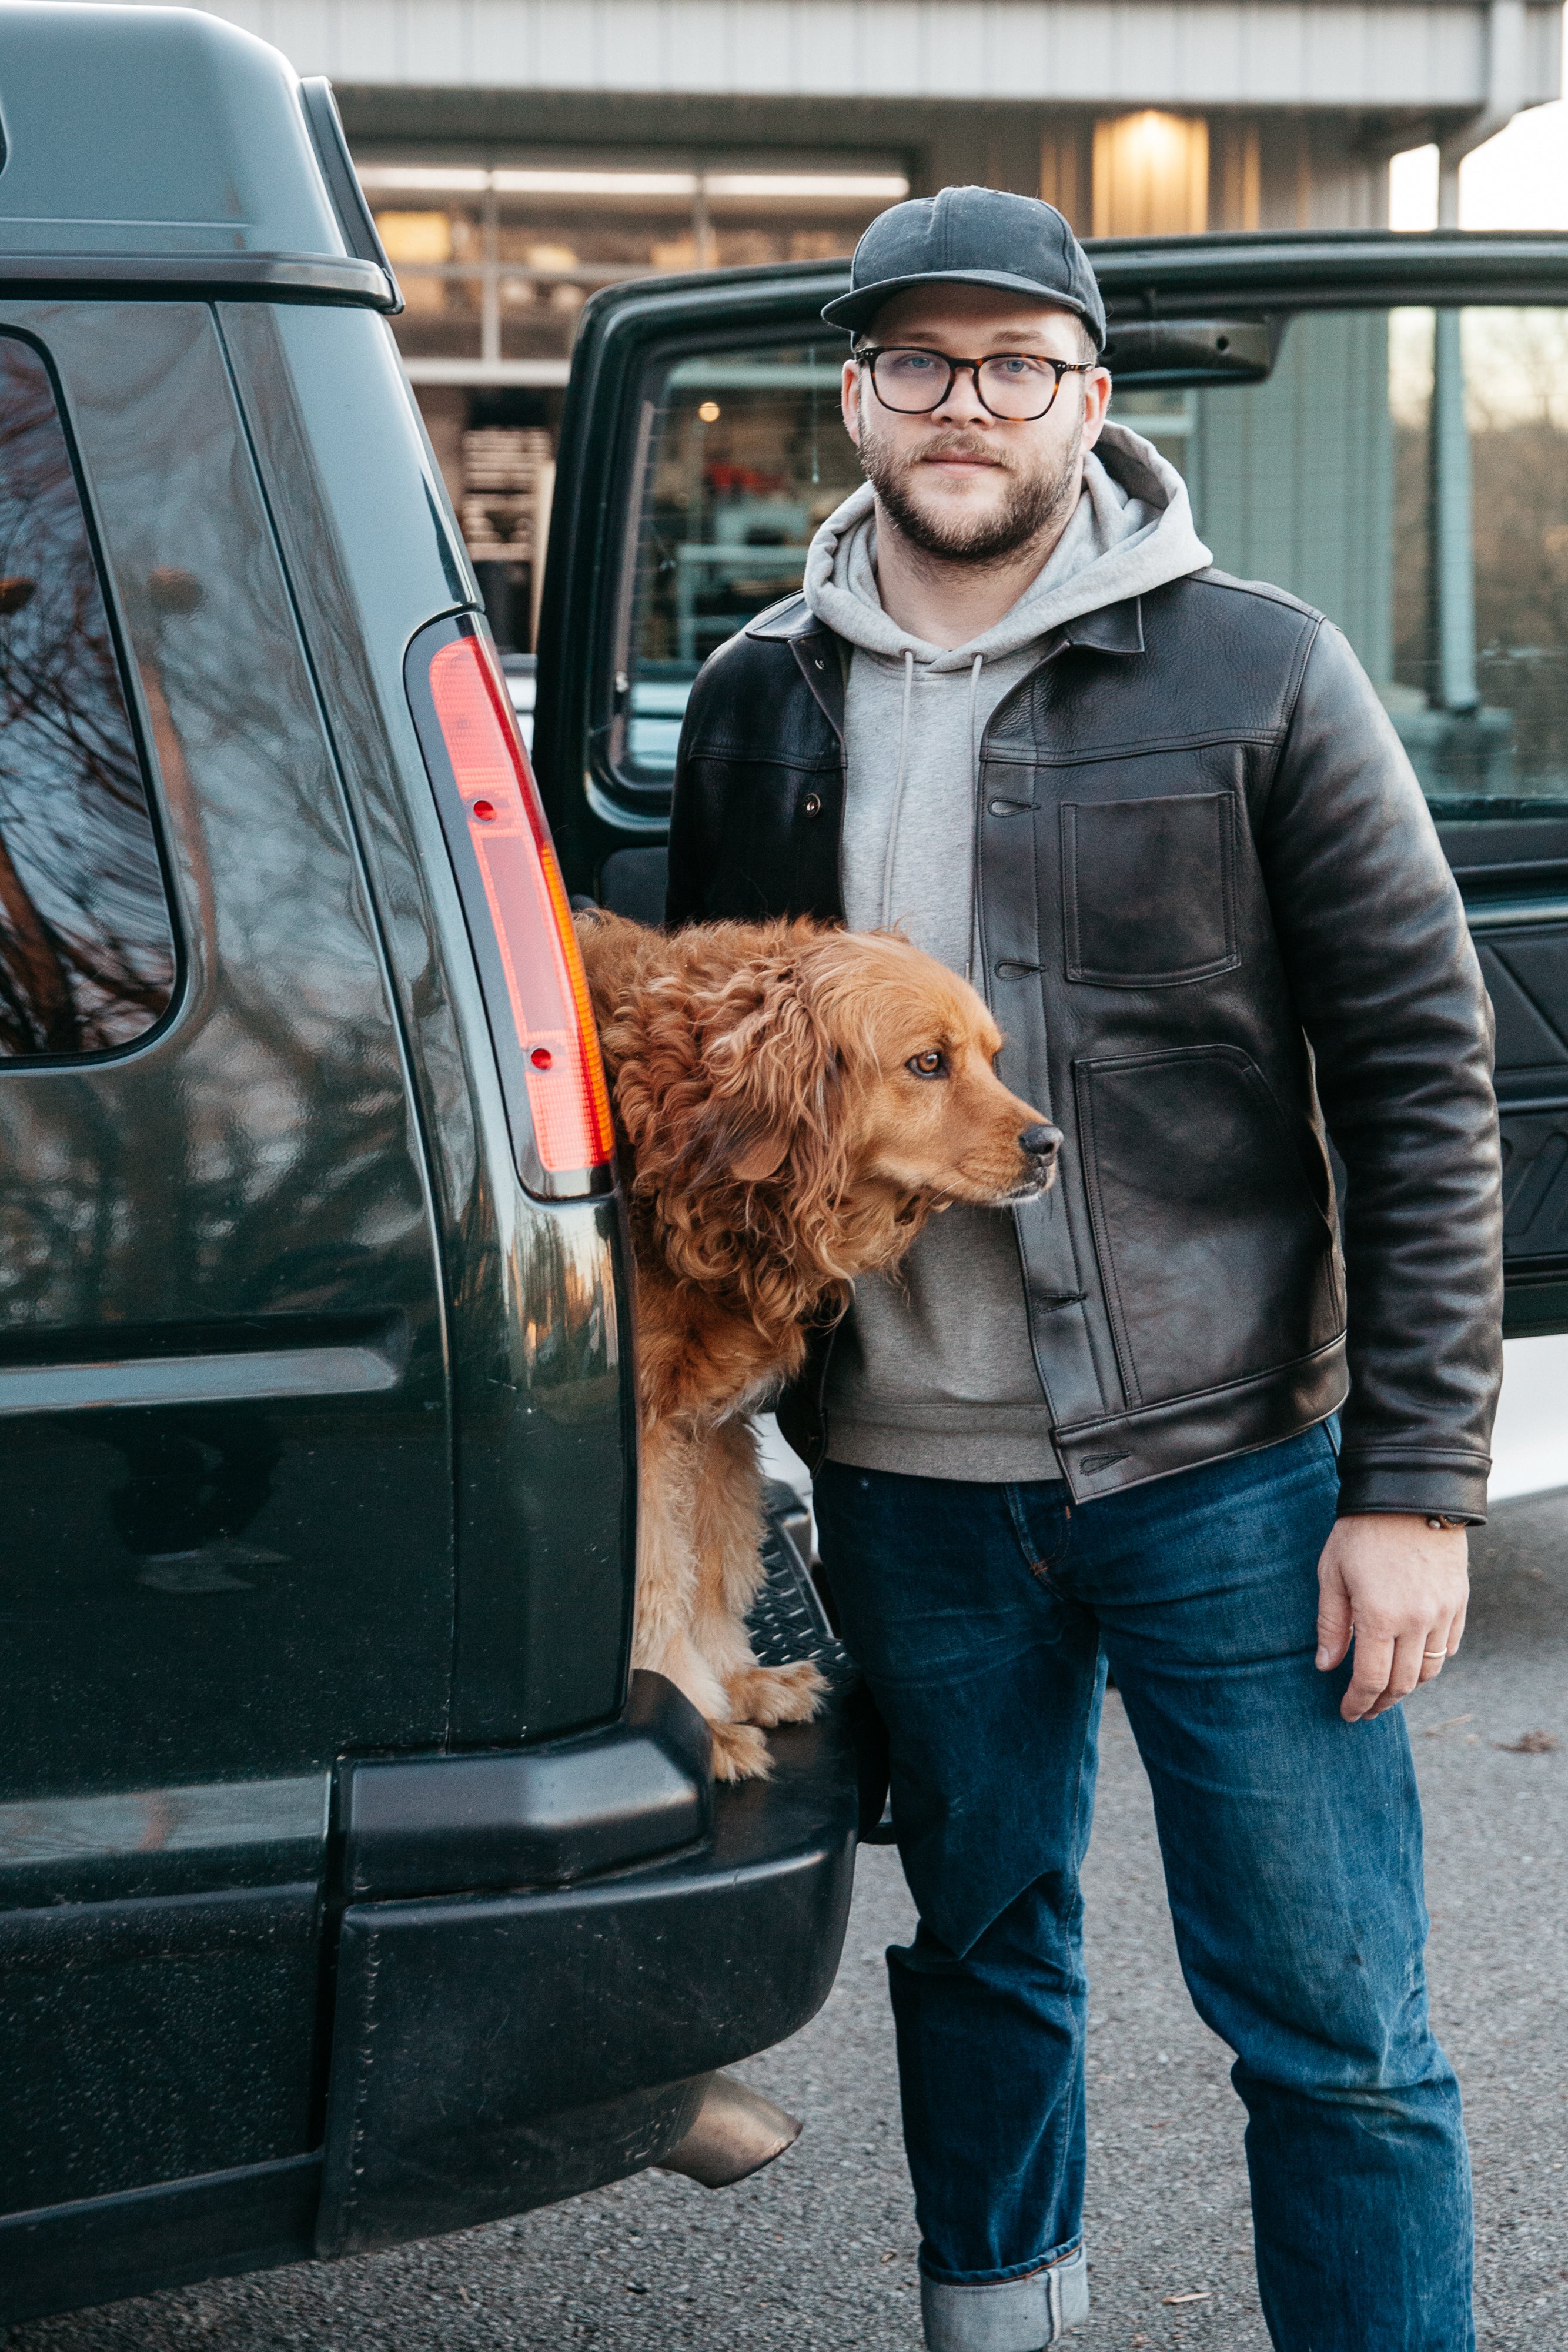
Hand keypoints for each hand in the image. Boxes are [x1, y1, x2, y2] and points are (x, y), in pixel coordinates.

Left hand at [1315, 1513, 1468, 1722]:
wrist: (1411, 1493)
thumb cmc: (1362, 1530)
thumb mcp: (1332, 1573)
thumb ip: (1332, 1624)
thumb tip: (1326, 1666)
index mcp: (1380, 1616)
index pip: (1371, 1680)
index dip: (1358, 1702)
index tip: (1348, 1713)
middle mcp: (1417, 1621)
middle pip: (1403, 1683)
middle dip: (1382, 1703)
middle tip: (1365, 1710)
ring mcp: (1443, 1613)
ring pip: (1429, 1670)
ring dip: (1407, 1686)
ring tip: (1387, 1689)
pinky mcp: (1459, 1601)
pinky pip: (1450, 1647)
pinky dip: (1432, 1662)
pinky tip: (1414, 1661)